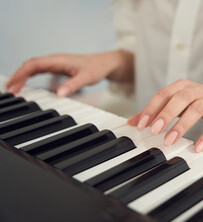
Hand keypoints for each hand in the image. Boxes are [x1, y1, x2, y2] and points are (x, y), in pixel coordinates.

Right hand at [6, 51, 131, 96]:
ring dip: (23, 76)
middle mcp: (55, 60)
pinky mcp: (59, 68)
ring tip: (14, 88)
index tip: (13, 85)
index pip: (33, 64)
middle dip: (18, 76)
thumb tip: (59, 94)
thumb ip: (73, 85)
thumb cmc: (97, 68)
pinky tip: (27, 84)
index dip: (21, 74)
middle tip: (10, 90)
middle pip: (30, 65)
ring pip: (34, 67)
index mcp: (58, 60)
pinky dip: (31, 76)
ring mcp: (56, 63)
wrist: (105, 64)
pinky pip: (40, 70)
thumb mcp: (86, 78)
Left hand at [128, 79, 202, 151]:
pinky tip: (198, 147)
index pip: (163, 95)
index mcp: (180, 86)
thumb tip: (131, 122)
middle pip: (179, 99)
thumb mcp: (175, 102)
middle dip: (165, 115)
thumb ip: (154, 111)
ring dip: (181, 126)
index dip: (151, 109)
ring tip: (170, 141)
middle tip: (154, 131)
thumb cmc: (194, 100)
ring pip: (194, 110)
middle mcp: (193, 90)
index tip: (141, 124)